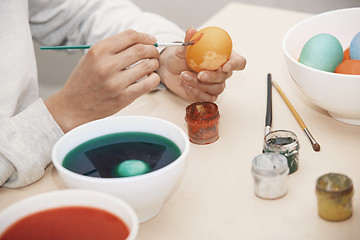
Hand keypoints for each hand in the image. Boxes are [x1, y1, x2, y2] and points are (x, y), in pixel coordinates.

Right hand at [45, 30, 159, 132]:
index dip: (145, 36)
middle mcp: (107, 65)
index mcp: (98, 51)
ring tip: (152, 64)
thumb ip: (113, 49)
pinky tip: (151, 77)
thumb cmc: (83, 82)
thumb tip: (139, 42)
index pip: (130, 36)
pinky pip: (148, 84)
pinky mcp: (123, 97)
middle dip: (152, 50)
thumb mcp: (91, 58)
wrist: (73, 107)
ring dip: (154, 63)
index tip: (151, 40)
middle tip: (154, 52)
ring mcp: (116, 83)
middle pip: (141, 49)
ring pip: (148, 66)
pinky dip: (154, 78)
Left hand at [157, 27, 245, 101]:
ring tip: (184, 76)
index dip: (235, 64)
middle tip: (199, 74)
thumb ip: (189, 41)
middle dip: (212, 76)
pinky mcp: (207, 94)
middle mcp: (221, 71)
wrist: (168, 70)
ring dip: (200, 84)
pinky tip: (187, 85)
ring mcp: (214, 84)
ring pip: (217, 88)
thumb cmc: (178, 57)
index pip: (238, 61)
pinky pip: (208, 98)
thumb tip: (192, 30)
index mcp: (222, 57)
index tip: (224, 66)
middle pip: (226, 76)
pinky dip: (196, 92)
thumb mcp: (182, 48)